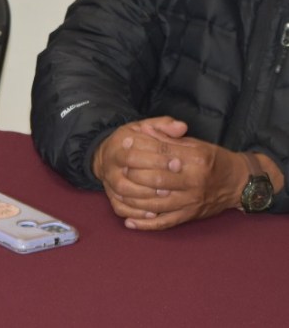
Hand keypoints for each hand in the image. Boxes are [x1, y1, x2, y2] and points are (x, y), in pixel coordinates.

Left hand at [93, 117, 247, 230]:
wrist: (238, 183)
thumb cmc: (213, 159)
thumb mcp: (194, 143)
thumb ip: (168, 138)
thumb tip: (142, 132)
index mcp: (196, 160)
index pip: (163, 155)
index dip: (142, 149)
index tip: (124, 144)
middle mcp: (195, 182)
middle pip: (157, 179)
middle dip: (134, 173)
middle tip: (118, 168)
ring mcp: (192, 202)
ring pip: (157, 203)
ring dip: (135, 199)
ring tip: (116, 192)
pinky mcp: (190, 216)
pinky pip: (165, 223)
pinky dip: (146, 224)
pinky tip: (130, 222)